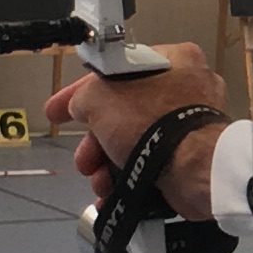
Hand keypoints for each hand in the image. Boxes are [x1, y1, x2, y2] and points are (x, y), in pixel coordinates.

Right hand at [51, 42, 235, 218]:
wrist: (194, 169)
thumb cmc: (150, 121)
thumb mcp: (99, 98)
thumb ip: (83, 97)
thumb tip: (82, 107)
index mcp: (172, 59)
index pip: (115, 72)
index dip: (80, 93)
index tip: (57, 112)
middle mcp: (188, 87)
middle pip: (124, 112)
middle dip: (94, 141)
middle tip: (83, 161)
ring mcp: (193, 124)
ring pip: (136, 141)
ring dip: (107, 164)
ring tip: (98, 182)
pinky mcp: (195, 157)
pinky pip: (153, 161)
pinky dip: (130, 177)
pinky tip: (111, 193)